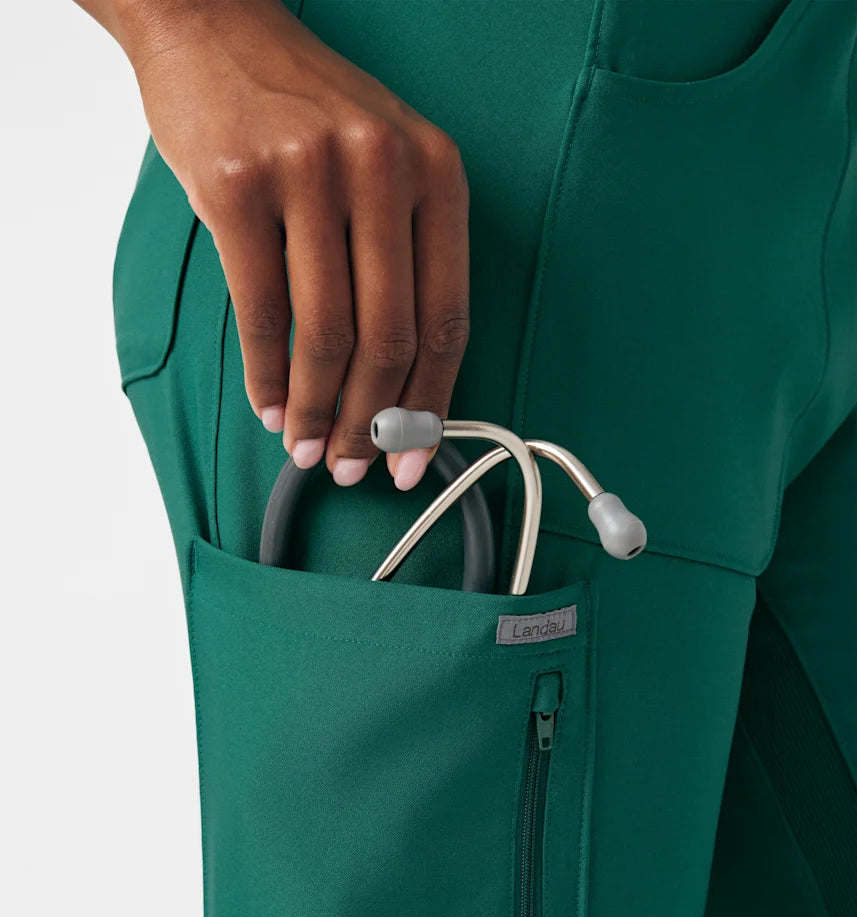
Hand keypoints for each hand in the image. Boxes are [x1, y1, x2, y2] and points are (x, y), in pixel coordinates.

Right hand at [113, 0, 470, 488]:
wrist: (213, 28)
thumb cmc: (303, 110)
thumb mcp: (384, 161)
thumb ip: (403, 255)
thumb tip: (400, 383)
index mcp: (435, 170)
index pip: (447, 316)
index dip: (433, 405)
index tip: (415, 458)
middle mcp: (381, 167)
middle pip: (389, 336)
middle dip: (371, 423)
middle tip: (353, 466)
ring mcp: (308, 174)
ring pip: (325, 333)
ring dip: (316, 409)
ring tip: (307, 446)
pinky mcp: (238, 187)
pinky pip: (261, 311)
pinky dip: (267, 375)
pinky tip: (270, 405)